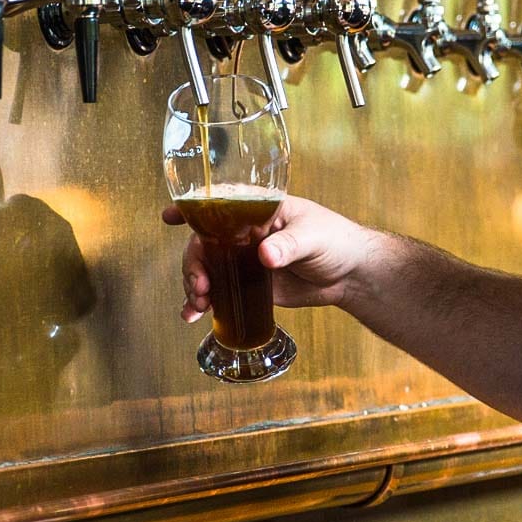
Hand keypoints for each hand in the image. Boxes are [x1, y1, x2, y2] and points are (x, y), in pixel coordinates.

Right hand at [162, 195, 377, 324]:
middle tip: (200, 285)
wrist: (351, 275)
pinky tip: (192, 315)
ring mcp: (245, 260)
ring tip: (197, 304)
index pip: (220, 205)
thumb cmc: (337, 241)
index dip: (192, 209)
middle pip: (204, 243)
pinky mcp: (249, 285)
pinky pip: (220, 292)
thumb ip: (289, 244)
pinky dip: (202, 302)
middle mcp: (245, 234)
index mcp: (259, 211)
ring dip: (194, 285)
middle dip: (193, 264)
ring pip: (207, 269)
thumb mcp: (313, 237)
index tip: (170, 216)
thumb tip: (265, 254)